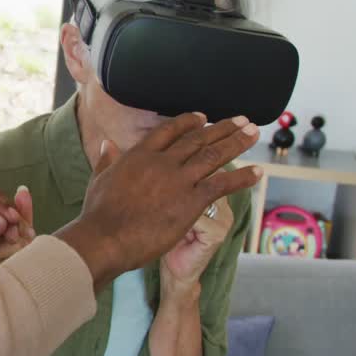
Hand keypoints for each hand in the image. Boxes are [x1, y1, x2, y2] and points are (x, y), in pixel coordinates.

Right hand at [56, 114, 260, 288]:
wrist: (105, 237)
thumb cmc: (98, 214)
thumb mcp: (99, 179)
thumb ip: (106, 160)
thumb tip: (106, 144)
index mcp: (139, 154)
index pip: (169, 131)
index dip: (189, 122)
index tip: (203, 117)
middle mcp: (162, 162)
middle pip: (198, 138)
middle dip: (222, 128)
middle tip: (241, 120)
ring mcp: (178, 180)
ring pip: (214, 155)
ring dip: (237, 142)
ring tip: (253, 134)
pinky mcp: (191, 201)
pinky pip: (223, 184)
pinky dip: (242, 177)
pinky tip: (258, 172)